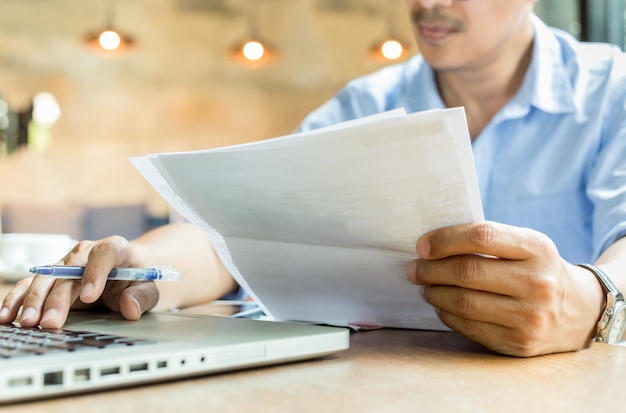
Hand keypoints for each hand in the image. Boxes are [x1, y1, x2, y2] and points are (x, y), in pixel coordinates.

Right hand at [0, 235, 158, 328]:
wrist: (126, 273)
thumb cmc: (136, 279)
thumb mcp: (148, 288)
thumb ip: (142, 297)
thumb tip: (130, 308)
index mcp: (114, 248)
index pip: (106, 253)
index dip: (96, 273)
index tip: (90, 296)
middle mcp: (86, 252)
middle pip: (69, 271)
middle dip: (58, 298)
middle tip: (51, 322)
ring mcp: (65, 263)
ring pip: (46, 277)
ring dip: (34, 300)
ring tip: (28, 321)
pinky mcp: (51, 276)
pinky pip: (30, 284)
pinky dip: (18, 299)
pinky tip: (8, 315)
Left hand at [406, 221, 604, 356]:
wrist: (579, 310)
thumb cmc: (537, 269)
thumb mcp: (525, 245)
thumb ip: (487, 240)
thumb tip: (430, 246)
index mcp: (537, 249)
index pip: (481, 236)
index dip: (445, 239)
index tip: (422, 246)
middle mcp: (537, 283)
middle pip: (467, 272)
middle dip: (431, 270)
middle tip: (415, 269)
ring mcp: (529, 316)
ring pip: (464, 303)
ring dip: (435, 293)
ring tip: (425, 286)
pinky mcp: (519, 343)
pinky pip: (469, 327)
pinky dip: (447, 314)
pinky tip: (442, 305)